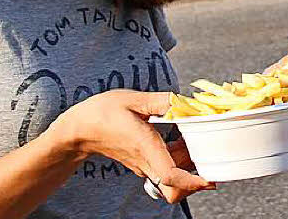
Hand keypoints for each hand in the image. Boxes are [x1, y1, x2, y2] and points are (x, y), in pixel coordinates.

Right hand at [52, 90, 213, 203]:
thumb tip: (185, 103)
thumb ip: (162, 101)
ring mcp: (143, 166)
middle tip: (204, 154)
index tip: (209, 179)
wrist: (78, 130)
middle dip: (193, 178)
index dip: (192, 182)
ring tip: (190, 140)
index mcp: (145, 146)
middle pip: (173, 188)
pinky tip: (177, 139)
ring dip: (186, 166)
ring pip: (170, 180)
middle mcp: (145, 162)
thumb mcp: (133, 99)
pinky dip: (177, 160)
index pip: (170, 176)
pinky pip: (164, 170)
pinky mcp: (142, 164)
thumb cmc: (102, 113)